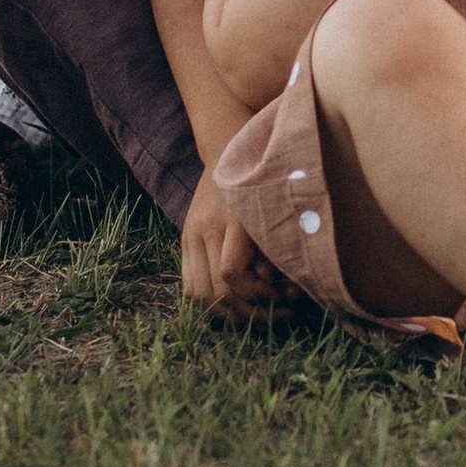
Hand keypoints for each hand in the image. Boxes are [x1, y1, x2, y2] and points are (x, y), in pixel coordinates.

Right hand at [181, 175, 273, 315]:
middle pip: (214, 291)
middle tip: (276, 315)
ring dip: (227, 313)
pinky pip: (189, 286)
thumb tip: (274, 290)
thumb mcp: (273, 212)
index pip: (230, 273)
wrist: (226, 151)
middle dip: (247, 312)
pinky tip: (233, 304)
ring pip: (198, 294)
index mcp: (230, 219)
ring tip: (254, 315)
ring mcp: (190, 236)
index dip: (256, 294)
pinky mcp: (184, 241)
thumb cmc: (260, 182)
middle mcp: (204, 229)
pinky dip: (210, 303)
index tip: (281, 296)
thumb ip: (273, 250)